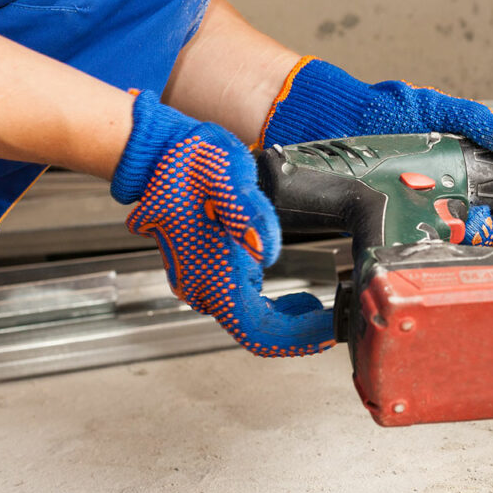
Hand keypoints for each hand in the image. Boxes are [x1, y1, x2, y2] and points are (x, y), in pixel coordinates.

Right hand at [111, 90, 332, 355]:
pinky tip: (293, 298)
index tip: (328, 331)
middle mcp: (201, 286)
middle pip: (255, 333)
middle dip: (297, 333)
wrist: (158, 154)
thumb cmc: (191, 161)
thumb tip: (264, 250)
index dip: (296, 338)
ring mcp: (200, 282)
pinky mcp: (204, 273)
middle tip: (333, 318)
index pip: (257, 330)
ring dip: (285, 323)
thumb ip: (247, 211)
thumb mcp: (226, 174)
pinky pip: (241, 306)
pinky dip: (272, 311)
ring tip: (318, 308)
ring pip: (248, 322)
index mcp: (210, 272)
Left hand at [257, 57, 492, 247]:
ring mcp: (412, 212)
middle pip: (479, 230)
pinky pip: (411, 247)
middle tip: (492, 232)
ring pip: (449, 242)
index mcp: (458, 169)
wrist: (326, 119)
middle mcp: (439, 195)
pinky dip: (424, 253)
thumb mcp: (434, 108)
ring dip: (462, 246)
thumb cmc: (378, 109)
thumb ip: (474, 119)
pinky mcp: (386, 224)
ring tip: (463, 237)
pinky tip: (430, 248)